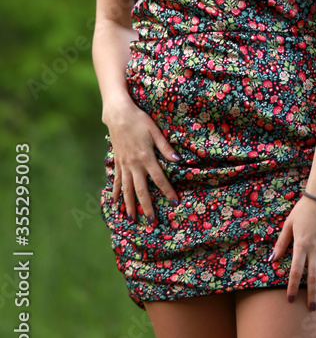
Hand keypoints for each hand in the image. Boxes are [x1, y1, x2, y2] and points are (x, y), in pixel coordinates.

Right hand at [104, 98, 179, 222]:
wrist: (118, 115)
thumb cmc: (139, 120)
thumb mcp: (155, 131)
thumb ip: (166, 147)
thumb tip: (178, 161)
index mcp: (146, 157)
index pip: (159, 178)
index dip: (167, 191)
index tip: (174, 202)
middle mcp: (134, 165)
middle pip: (141, 190)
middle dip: (147, 207)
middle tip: (152, 222)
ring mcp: (124, 165)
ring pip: (127, 190)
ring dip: (129, 205)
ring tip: (132, 219)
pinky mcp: (117, 162)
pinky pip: (117, 181)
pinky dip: (116, 193)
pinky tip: (115, 204)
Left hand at [269, 194, 315, 309]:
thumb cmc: (303, 209)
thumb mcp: (289, 224)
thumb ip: (281, 243)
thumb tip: (272, 260)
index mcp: (301, 244)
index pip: (295, 271)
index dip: (292, 287)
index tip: (289, 300)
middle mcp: (315, 249)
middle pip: (312, 277)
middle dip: (310, 294)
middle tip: (310, 309)